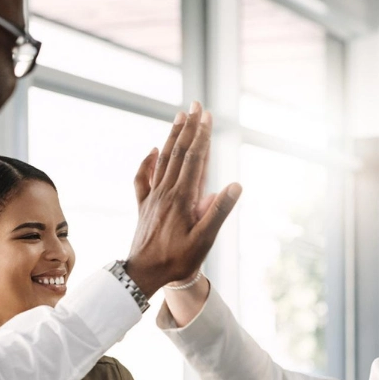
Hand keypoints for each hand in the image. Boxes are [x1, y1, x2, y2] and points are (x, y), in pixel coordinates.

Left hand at [123, 101, 240, 295]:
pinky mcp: (143, 206)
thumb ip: (219, 211)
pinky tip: (152, 150)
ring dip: (172, 137)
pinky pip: (143, 178)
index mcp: (182, 198)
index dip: (202, 135)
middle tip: (195, 105)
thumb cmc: (178, 260)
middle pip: (178, 152)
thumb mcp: (205, 239)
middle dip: (188, 127)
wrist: (144, 274)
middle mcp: (166, 192)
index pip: (195, 159)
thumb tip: (235, 184)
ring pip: (162, 160)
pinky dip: (147, 162)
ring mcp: (153, 197)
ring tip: (179, 117)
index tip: (207, 115)